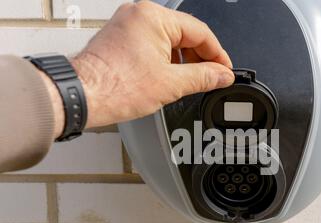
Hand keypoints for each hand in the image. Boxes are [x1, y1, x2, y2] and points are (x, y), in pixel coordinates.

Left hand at [53, 1, 233, 136]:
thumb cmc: (114, 87)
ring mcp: (128, 25)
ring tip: (191, 82)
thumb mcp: (171, 84)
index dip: (217, 54)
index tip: (225, 71)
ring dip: (183, 61)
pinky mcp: (121, 38)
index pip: (200, 32)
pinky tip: (171, 77)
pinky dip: (166, 60)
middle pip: (184, 34)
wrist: (82, 97)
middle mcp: (139, 15)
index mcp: (153, 17)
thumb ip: (203, 77)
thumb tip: (221, 75)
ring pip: (169, 40)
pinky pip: (153, 44)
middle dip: (201, 58)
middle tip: (212, 78)